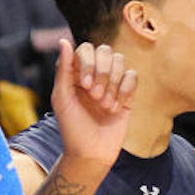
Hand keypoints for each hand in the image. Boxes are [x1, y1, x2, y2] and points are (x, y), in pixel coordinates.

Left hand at [50, 39, 133, 175]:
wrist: (91, 152)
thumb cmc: (72, 127)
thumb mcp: (62, 98)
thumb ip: (64, 69)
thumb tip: (63, 41)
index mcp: (75, 73)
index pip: (86, 49)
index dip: (88, 63)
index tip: (84, 86)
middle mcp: (93, 74)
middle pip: (106, 51)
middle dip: (102, 73)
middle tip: (95, 96)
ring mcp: (111, 83)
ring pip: (120, 62)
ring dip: (113, 83)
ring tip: (104, 105)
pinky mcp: (126, 94)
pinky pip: (132, 76)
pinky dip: (124, 90)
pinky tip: (115, 107)